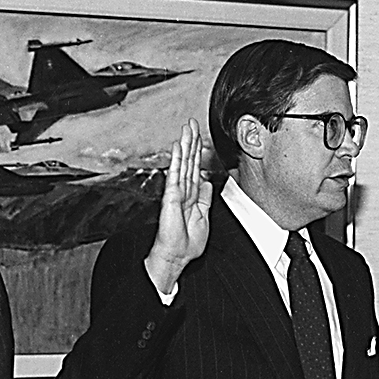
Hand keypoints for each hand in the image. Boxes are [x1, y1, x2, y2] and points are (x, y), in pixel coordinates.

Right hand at [145, 119, 212, 294]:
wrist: (177, 255)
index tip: (200, 137)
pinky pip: (176, 174)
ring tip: (186, 128)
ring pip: (183, 163)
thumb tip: (207, 183)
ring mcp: (177, 191)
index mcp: (192, 195)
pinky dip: (178, 160)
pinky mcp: (171, 196)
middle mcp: (184, 190)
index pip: (196, 168)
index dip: (198, 152)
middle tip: (192, 123)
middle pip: (190, 161)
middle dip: (192, 142)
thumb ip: (205, 199)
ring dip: (185, 145)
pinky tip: (178, 147)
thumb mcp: (204, 217)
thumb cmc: (187, 243)